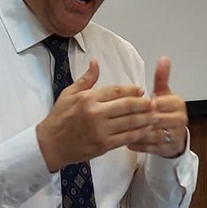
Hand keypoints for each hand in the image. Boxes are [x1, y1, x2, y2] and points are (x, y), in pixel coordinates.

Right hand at [36, 59, 157, 171]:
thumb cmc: (59, 117)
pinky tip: (145, 130)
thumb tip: (95, 62)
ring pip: (129, 123)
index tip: (141, 90)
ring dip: (145, 118)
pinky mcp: (103, 145)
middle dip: (143, 104)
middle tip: (154, 102)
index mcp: (88, 98)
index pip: (116, 91)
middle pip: (126, 106)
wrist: (51, 144)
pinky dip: (137, 133)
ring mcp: (101, 130)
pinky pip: (125, 138)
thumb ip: (86, 79)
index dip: (131, 90)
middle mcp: (96, 113)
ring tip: (155, 115)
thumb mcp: (69, 93)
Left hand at [127, 57, 188, 157]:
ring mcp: (175, 135)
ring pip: (152, 134)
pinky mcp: (169, 149)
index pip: (157, 102)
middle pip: (155, 119)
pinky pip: (152, 147)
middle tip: (120, 118)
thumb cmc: (165, 110)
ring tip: (121, 130)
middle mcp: (180, 119)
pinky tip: (127, 142)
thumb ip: (162, 77)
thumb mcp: (163, 92)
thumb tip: (164, 59)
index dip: (142, 104)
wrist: (175, 134)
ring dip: (136, 133)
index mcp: (177, 103)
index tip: (128, 104)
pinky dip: (139, 145)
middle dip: (138, 119)